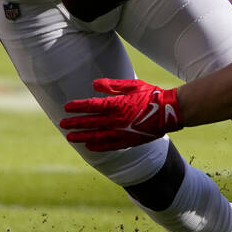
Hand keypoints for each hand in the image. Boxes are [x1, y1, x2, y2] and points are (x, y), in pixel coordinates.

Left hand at [61, 78, 182, 150]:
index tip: (66, 107)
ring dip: (82, 137)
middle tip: (62, 124)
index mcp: (117, 104)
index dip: (78, 107)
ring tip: (70, 137)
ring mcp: (122, 132)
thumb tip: (94, 84)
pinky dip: (98, 146)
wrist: (169, 111)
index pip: (92, 106)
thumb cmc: (151, 95)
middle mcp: (117, 119)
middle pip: (91, 122)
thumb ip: (112, 86)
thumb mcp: (133, 85)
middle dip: (75, 123)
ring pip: (97, 136)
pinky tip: (89, 147)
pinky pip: (110, 145)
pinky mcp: (129, 140)